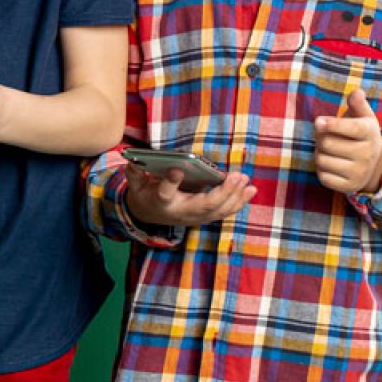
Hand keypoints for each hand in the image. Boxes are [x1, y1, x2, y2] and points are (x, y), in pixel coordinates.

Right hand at [124, 164, 255, 227]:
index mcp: (161, 201)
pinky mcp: (205, 218)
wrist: (150, 216)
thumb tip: (131, 163)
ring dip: (235, 197)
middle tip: (236, 176)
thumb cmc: (145, 195)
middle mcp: (181, 212)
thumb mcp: (135, 185)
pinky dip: (239, 202)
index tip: (176, 170)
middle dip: (222, 192)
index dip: (170, 183)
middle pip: (203, 205)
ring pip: (218, 210)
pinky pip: (224, 212)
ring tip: (247, 182)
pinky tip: (250, 190)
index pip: (164, 193)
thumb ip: (134, 174)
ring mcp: (195, 217)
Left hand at [314, 89, 381, 194]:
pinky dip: (321, 169)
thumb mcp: (362, 117)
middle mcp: (367, 154)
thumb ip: (357, 103)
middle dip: (320, 138)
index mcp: (370, 133)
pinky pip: (323, 176)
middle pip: (328, 143)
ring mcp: (359, 172)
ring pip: (322, 159)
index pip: (352, 128)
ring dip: (319, 153)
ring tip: (330, 151)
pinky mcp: (349, 186)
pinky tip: (331, 165)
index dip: (334, 125)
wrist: (374, 165)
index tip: (318, 121)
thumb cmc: (360, 135)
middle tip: (327, 137)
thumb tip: (357, 92)